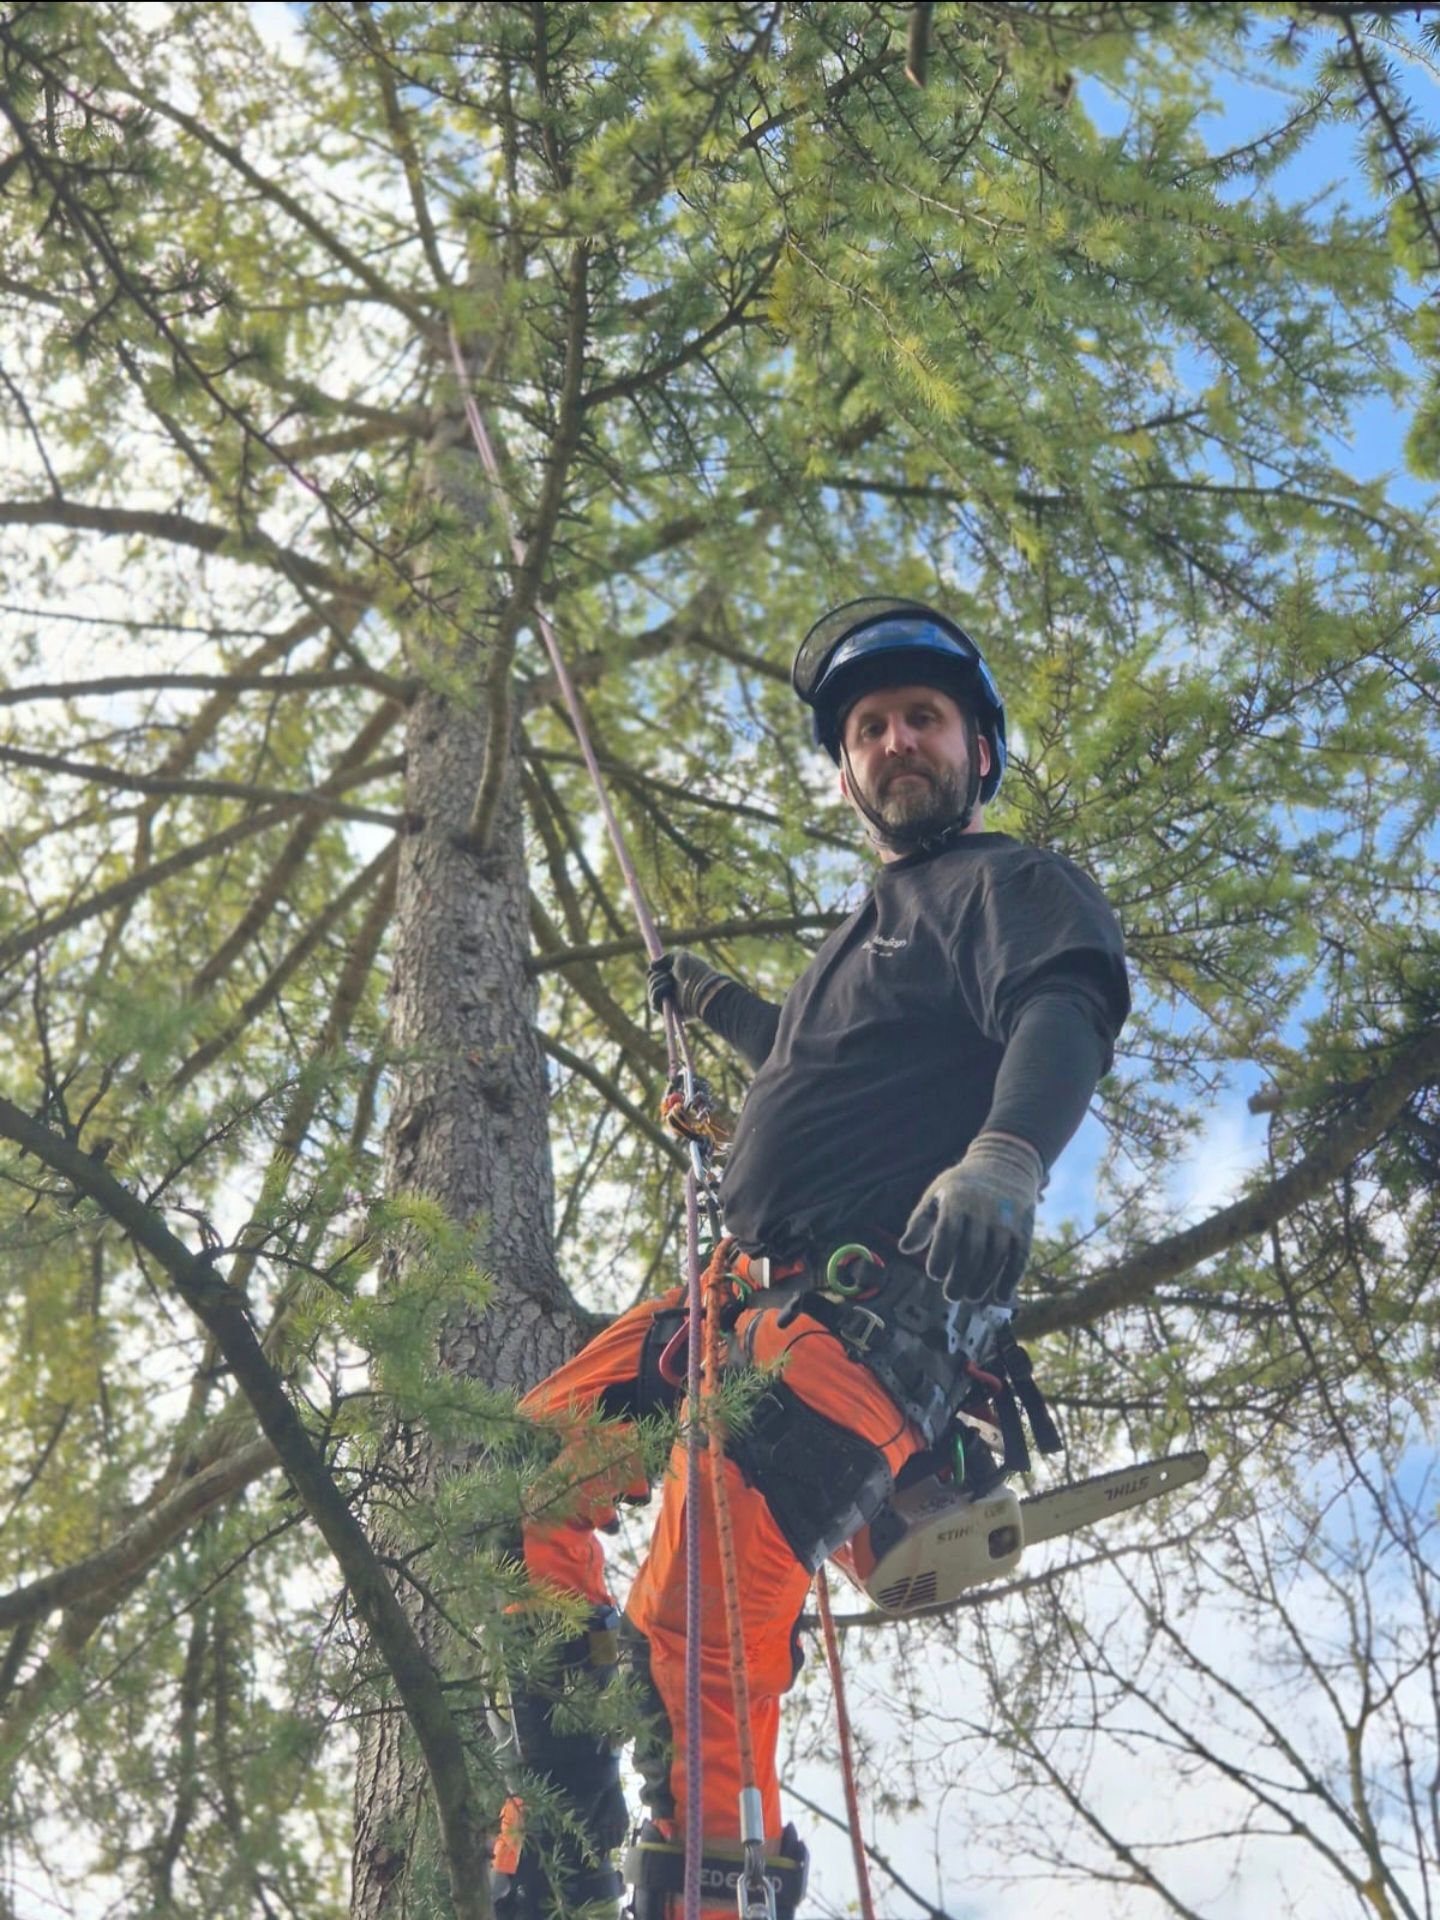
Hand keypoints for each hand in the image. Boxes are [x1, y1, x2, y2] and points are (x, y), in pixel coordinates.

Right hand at [645, 949, 728, 1020]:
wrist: (703, 987)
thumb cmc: (695, 971)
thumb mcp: (680, 957)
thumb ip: (665, 959)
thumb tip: (651, 966)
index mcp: (676, 978)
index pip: (656, 975)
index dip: (653, 971)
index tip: (655, 967)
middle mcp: (673, 990)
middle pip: (651, 983)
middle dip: (656, 976)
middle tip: (667, 975)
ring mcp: (671, 1001)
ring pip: (651, 992)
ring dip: (656, 983)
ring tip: (669, 981)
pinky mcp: (670, 1012)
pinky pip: (654, 1003)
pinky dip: (657, 992)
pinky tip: (667, 987)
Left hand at [899, 1133, 1042, 1304]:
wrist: (1005, 1164)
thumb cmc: (962, 1185)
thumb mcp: (937, 1194)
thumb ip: (920, 1221)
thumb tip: (905, 1249)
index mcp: (958, 1201)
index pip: (948, 1233)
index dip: (941, 1257)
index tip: (934, 1274)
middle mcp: (984, 1210)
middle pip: (973, 1251)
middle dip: (961, 1277)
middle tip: (951, 1295)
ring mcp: (1006, 1220)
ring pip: (996, 1257)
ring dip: (984, 1282)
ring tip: (971, 1296)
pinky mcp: (1024, 1229)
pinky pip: (1019, 1258)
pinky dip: (1011, 1279)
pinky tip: (1001, 1296)